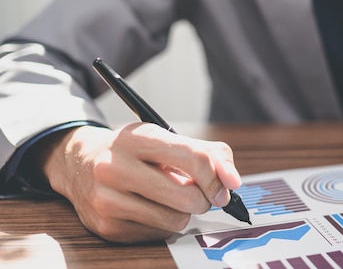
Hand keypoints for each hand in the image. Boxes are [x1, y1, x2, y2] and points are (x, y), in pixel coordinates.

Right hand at [41, 123, 240, 242]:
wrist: (80, 163)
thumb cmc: (136, 151)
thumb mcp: (168, 138)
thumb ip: (209, 154)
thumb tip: (233, 182)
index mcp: (136, 138)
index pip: (193, 158)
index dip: (217, 176)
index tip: (225, 186)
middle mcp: (115, 167)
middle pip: (188, 196)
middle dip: (203, 198)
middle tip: (199, 193)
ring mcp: (107, 199)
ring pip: (176, 219)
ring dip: (184, 212)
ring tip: (170, 198)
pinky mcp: (106, 227)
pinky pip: (159, 234)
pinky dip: (164, 223)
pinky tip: (151, 208)